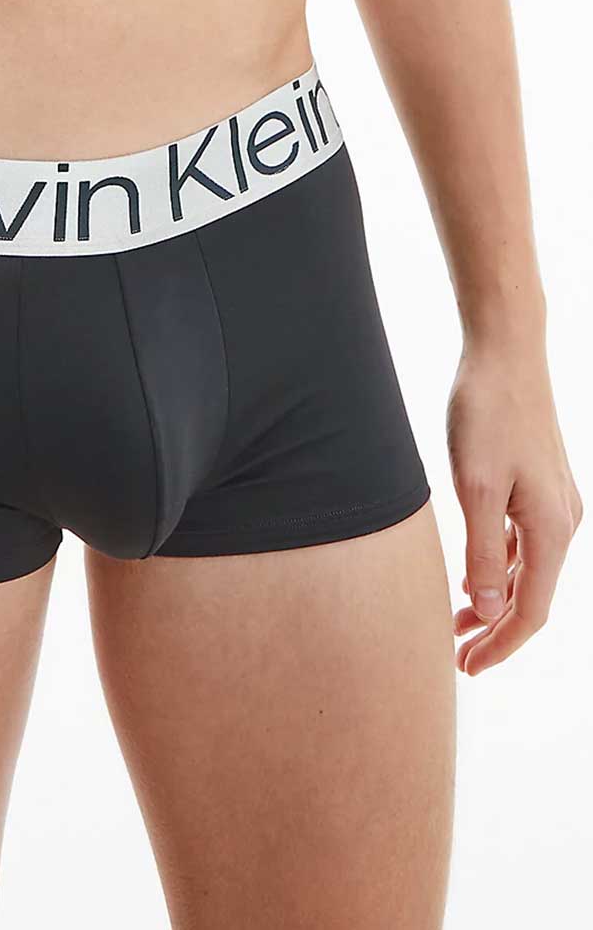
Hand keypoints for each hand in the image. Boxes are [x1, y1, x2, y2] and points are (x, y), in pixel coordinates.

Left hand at [447, 343, 581, 674]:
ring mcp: (553, 501)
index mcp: (551, 529)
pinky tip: (473, 571)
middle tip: (457, 657)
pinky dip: (500, 566)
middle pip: (532, 596)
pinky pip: (523, 542)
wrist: (505, 351)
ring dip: (495, 599)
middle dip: (497, 631)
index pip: (530, 611)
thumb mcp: (476, 487)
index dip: (500, 646)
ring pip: (527, 570)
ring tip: (457, 621)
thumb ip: (484, 552)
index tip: (466, 668)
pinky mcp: (539, 483)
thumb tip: (491, 612)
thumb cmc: (486, 412)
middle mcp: (562, 521)